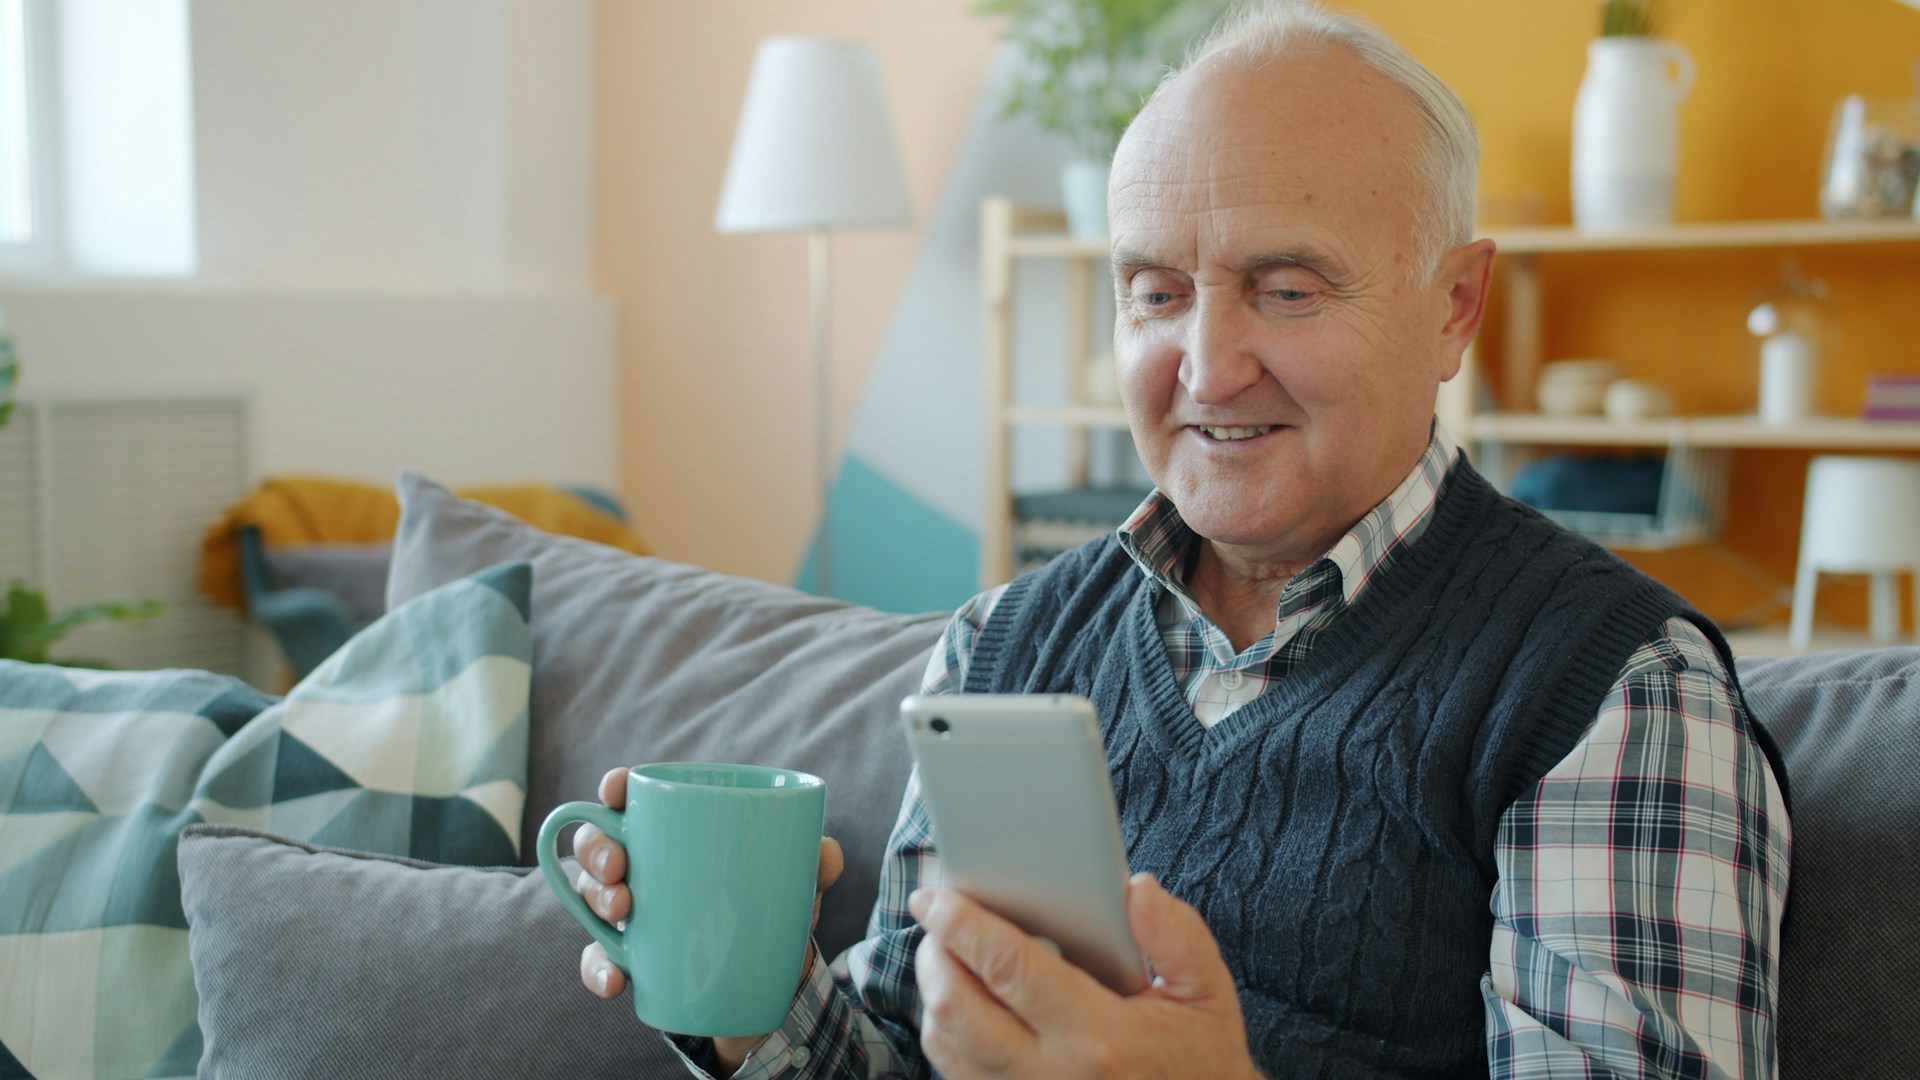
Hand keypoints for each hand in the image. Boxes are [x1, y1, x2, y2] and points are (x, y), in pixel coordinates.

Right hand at [573, 765, 845, 1069]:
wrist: (766, 974)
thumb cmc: (768, 901)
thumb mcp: (792, 881)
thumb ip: (813, 863)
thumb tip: (828, 854)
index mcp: (674, 829)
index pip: (632, 797)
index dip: (614, 787)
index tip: (618, 789)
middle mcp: (641, 864)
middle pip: (597, 841)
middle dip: (597, 848)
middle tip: (621, 867)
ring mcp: (630, 911)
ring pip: (590, 894)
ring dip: (596, 899)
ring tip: (622, 910)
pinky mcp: (629, 956)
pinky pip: (599, 959)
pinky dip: (599, 970)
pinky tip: (616, 980)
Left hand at [910, 874, 1260, 1079]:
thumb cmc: (1199, 1060)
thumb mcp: (1207, 993)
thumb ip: (1177, 936)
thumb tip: (1136, 890)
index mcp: (1098, 1035)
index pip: (1008, 967)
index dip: (962, 924)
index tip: (935, 896)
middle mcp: (1052, 1075)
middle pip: (957, 1007)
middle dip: (934, 954)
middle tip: (935, 920)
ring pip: (947, 1045)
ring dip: (935, 994)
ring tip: (947, 956)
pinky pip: (958, 1074)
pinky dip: (948, 1035)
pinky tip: (966, 1004)